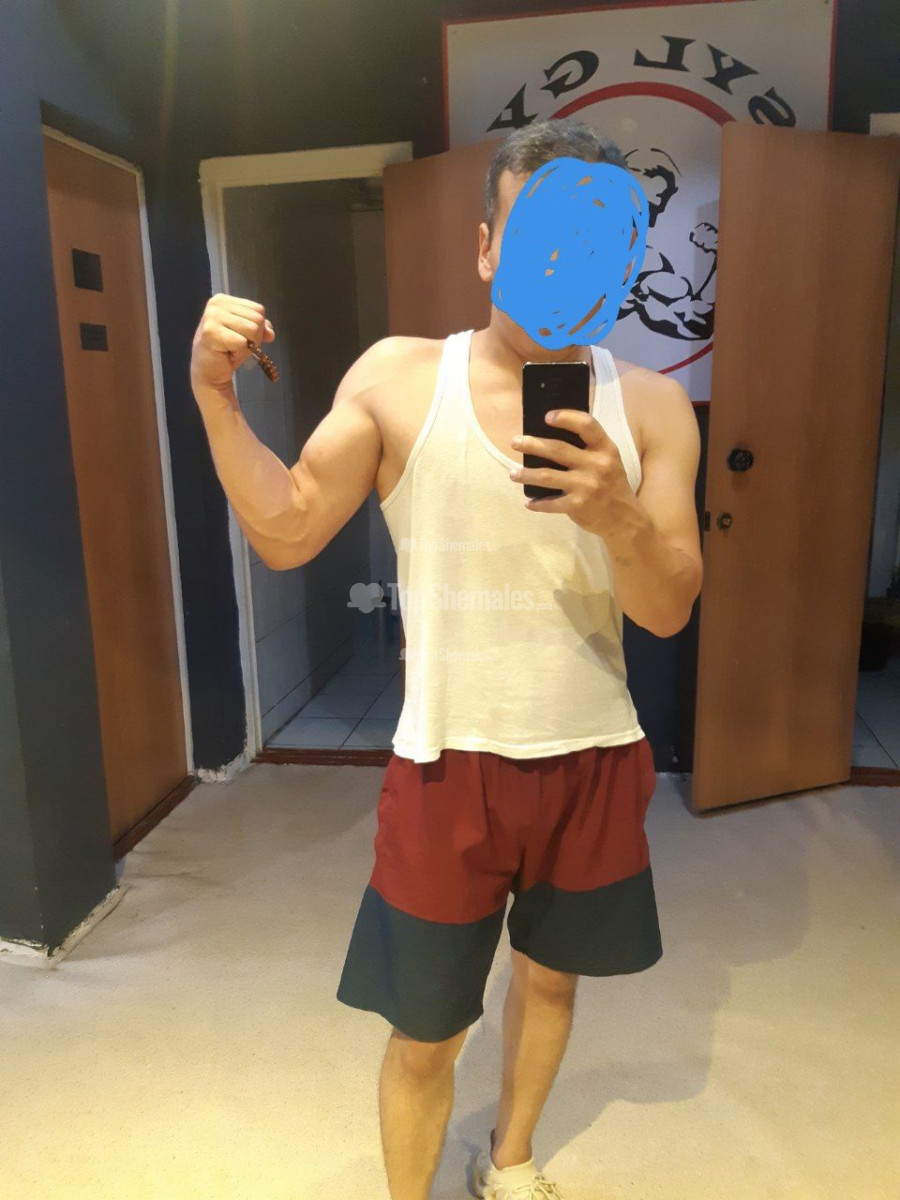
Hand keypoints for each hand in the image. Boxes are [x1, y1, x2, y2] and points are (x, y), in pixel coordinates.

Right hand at [190, 293, 274, 392]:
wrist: (209, 372)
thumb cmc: (226, 352)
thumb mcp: (246, 335)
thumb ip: (260, 328)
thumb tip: (270, 333)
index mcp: (224, 300)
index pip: (259, 309)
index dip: (258, 328)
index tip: (242, 337)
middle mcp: (217, 304)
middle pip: (257, 319)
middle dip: (253, 338)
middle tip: (236, 346)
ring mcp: (213, 316)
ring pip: (252, 329)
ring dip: (246, 346)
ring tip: (231, 349)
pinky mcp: (212, 332)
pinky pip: (242, 342)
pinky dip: (239, 353)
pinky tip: (227, 354)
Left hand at [509, 408, 635, 535]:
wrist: (625, 519)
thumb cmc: (611, 484)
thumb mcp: (609, 460)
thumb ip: (588, 448)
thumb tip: (551, 435)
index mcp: (605, 449)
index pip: (586, 425)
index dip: (566, 418)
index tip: (547, 417)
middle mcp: (597, 465)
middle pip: (558, 449)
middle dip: (532, 444)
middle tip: (515, 442)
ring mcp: (586, 486)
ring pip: (547, 476)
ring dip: (526, 474)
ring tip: (513, 473)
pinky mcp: (577, 506)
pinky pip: (550, 503)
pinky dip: (537, 504)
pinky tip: (528, 502)